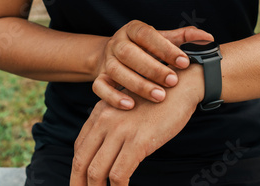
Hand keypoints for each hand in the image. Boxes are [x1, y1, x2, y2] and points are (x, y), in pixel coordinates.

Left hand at [71, 65, 203, 185]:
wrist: (181, 84)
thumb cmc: (158, 98)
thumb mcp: (128, 105)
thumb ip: (114, 123)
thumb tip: (108, 148)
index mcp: (101, 112)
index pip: (80, 147)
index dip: (78, 169)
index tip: (81, 182)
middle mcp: (105, 120)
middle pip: (81, 161)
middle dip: (79, 184)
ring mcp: (121, 131)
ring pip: (96, 171)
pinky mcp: (138, 141)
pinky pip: (119, 174)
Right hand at [92, 20, 212, 109]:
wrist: (115, 55)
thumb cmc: (146, 48)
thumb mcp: (163, 40)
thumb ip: (184, 38)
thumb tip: (208, 38)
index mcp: (133, 29)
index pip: (147, 35)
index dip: (165, 48)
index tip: (184, 62)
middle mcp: (117, 43)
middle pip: (129, 54)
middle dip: (152, 69)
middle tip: (173, 82)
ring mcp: (106, 61)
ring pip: (116, 71)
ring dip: (138, 84)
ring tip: (159, 97)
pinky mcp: (98, 78)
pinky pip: (100, 88)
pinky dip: (114, 97)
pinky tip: (130, 105)